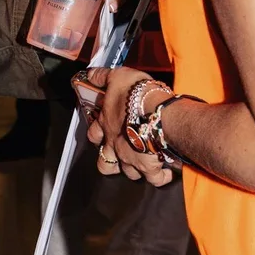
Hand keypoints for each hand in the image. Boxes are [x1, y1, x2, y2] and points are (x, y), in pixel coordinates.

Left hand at [82, 65, 174, 186]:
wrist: (156, 112)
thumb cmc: (136, 95)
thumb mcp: (117, 77)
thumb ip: (102, 77)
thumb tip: (91, 75)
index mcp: (106, 125)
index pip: (94, 134)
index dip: (96, 134)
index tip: (100, 133)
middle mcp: (115, 145)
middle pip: (105, 162)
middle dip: (110, 160)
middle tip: (118, 154)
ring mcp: (130, 158)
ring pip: (127, 173)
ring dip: (133, 169)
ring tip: (141, 163)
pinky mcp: (148, 167)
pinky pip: (154, 178)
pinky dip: (159, 177)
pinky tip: (163, 172)